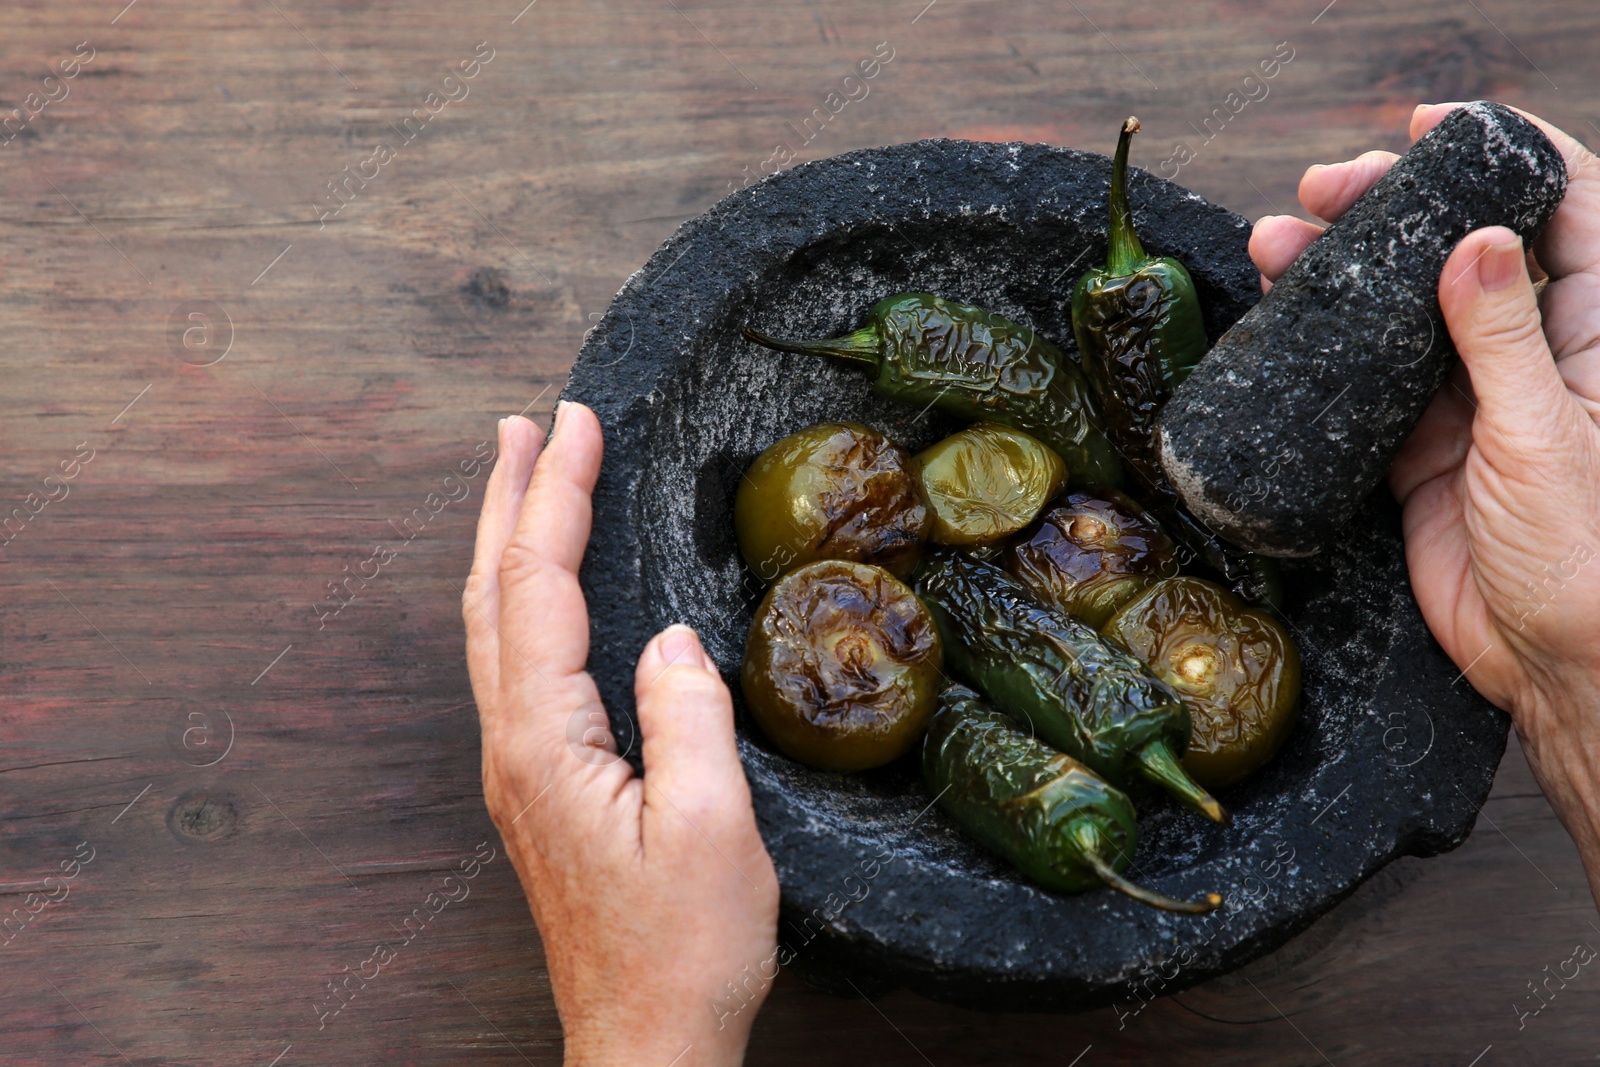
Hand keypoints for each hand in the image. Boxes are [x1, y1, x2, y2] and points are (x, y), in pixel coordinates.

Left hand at [463, 403, 779, 1066]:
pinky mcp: (542, 788)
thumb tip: (672, 639)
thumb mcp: (711, 830)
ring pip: (493, 629)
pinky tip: (543, 593)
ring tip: (522, 480)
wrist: (646, 1042)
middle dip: (509, 499)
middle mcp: (514, 748)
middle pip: (492, 595)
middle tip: (527, 426)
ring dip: (506, 542)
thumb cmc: (683, 953)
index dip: (556, 496)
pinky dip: (523, 600)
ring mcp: (521, 769)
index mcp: (546, 744)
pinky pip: (516, 665)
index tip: (577, 421)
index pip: (539, 587)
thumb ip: (686, 718)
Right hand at [1250, 102, 1599, 898]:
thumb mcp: (1546, 436)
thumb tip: (1475, 243)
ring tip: (1278, 240)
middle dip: (1396, 207)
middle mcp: (1539, 352)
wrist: (1555, 669)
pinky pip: (1368, 383)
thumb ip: (1503, 339)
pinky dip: (1323, 351)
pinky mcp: (1422, 449)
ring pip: (1404, 311)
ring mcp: (1475, 400)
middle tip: (1327, 189)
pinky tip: (1281, 317)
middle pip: (1465, 246)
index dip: (1501, 155)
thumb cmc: (1589, 558)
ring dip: (1344, 272)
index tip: (1432, 130)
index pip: (1565, 208)